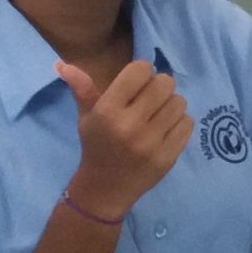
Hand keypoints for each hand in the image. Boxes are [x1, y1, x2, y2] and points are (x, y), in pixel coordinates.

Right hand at [57, 59, 190, 218]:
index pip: (140, 70)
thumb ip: (81, 88)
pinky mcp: (168, 156)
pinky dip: (180, 123)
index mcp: (107, 111)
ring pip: (179, 102)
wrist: (105, 189)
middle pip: (164, 83)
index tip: (137, 84)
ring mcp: (151, 142)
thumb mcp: (86, 117)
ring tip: (157, 115)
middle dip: (159, 87)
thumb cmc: (96, 146)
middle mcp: (130, 125)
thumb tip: (63, 63)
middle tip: (150, 99)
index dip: (141, 72)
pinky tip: (165, 130)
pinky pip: (188, 123)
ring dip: (171, 105)